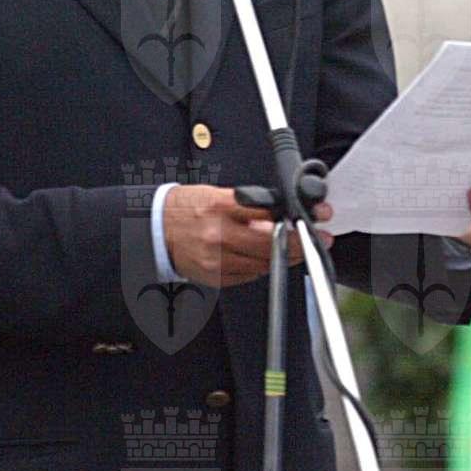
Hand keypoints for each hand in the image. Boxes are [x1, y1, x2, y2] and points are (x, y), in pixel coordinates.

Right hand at [162, 184, 333, 287]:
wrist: (155, 228)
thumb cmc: (186, 208)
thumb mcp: (218, 194)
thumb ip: (250, 205)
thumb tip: (281, 215)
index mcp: (220, 206)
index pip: (267, 212)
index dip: (295, 217)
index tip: (315, 218)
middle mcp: (218, 234)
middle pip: (270, 244)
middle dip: (298, 243)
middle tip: (316, 239)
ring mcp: (216, 259)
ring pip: (263, 263)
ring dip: (283, 257)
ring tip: (292, 248)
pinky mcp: (214, 276)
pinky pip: (248, 276)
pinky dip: (260, 267)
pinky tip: (262, 258)